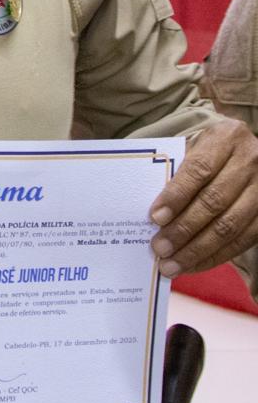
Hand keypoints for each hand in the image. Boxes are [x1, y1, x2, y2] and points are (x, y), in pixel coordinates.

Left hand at [149, 119, 257, 274]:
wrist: (247, 150)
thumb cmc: (210, 150)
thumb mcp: (196, 145)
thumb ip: (177, 169)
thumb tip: (154, 211)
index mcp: (226, 138)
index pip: (198, 170)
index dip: (176, 195)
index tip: (154, 217)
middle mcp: (250, 161)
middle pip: (214, 201)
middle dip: (184, 229)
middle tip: (160, 249)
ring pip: (230, 225)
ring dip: (198, 249)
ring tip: (173, 264)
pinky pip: (243, 240)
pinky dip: (217, 255)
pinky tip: (195, 264)